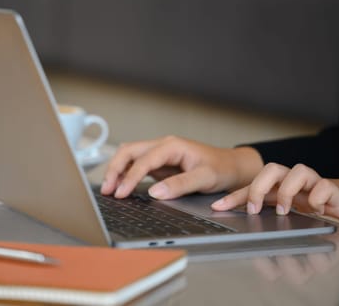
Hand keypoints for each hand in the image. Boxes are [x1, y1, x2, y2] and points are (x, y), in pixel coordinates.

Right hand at [101, 135, 263, 198]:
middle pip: (129, 151)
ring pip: (129, 156)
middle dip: (115, 169)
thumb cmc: (220, 169)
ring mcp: (160, 154)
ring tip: (109, 189)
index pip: (144, 159)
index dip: (129, 177)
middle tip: (107, 190)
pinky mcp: (159, 164)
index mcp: (172, 145)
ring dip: (117, 170)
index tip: (121, 193)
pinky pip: (137, 165)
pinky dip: (125, 174)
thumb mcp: (204, 178)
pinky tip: (121, 187)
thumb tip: (154, 193)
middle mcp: (163, 146)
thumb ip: (180, 185)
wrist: (230, 167)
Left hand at [212, 162, 338, 226]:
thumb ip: (260, 212)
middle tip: (254, 209)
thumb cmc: (310, 205)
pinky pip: (323, 185)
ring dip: (287, 192)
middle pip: (272, 169)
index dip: (234, 196)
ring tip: (284, 211)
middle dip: (258, 187)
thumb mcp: (281, 210)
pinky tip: (314, 210)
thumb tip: (233, 217)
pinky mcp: (331, 188)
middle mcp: (292, 180)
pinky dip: (316, 197)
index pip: (251, 185)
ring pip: (298, 171)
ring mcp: (311, 182)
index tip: (217, 207)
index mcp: (277, 184)